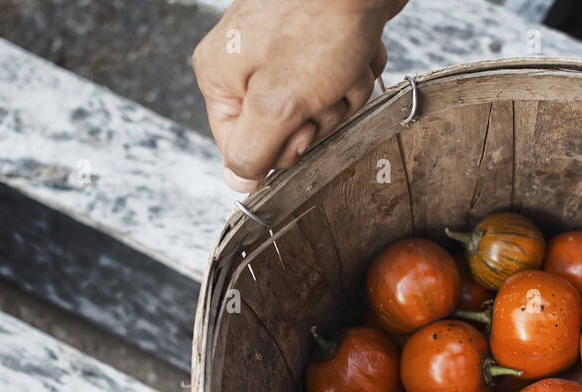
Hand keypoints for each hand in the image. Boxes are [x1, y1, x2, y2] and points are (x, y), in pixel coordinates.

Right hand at [192, 0, 405, 191]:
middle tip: (326, 83)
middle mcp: (249, 63)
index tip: (301, 123)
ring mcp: (286, 49)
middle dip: (321, 113)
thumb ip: (252, 151)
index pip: (245, 149)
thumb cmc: (319, 20)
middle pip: (290, 129)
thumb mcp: (277, 103)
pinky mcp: (321, 40)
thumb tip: (238, 182)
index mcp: (222, 76)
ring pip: (324, 106)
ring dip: (346, 90)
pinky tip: (358, 46)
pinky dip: (359, 66)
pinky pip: (343, 78)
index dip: (283, 146)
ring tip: (346, 59)